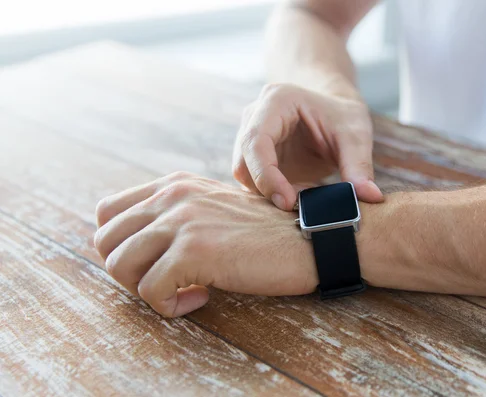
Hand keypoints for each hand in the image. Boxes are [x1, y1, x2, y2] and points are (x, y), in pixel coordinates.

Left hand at [93, 172, 317, 316]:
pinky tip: (201, 298)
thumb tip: (143, 245)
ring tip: (182, 291)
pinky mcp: (195, 251)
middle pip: (105, 240)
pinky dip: (169, 306)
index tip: (152, 261)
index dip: (119, 244)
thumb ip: (179, 214)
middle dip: (128, 271)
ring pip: (118, 265)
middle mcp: (171, 197)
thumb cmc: (265, 231)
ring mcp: (181, 222)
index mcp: (173, 185)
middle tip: (163, 280)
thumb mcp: (214, 207)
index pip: (108, 211)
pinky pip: (150, 290)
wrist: (307, 237)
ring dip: (145, 290)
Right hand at [232, 83, 383, 210]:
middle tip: (297, 208)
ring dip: (269, 193)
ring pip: (244, 175)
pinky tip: (298, 194)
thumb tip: (370, 197)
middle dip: (266, 189)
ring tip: (304, 197)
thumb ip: (359, 165)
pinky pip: (254, 182)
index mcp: (276, 101)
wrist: (335, 110)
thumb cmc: (343, 115)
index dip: (266, 175)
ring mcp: (250, 137)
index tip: (287, 201)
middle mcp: (255, 117)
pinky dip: (272, 194)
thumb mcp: (356, 135)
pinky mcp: (255, 158)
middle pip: (243, 161)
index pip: (256, 142)